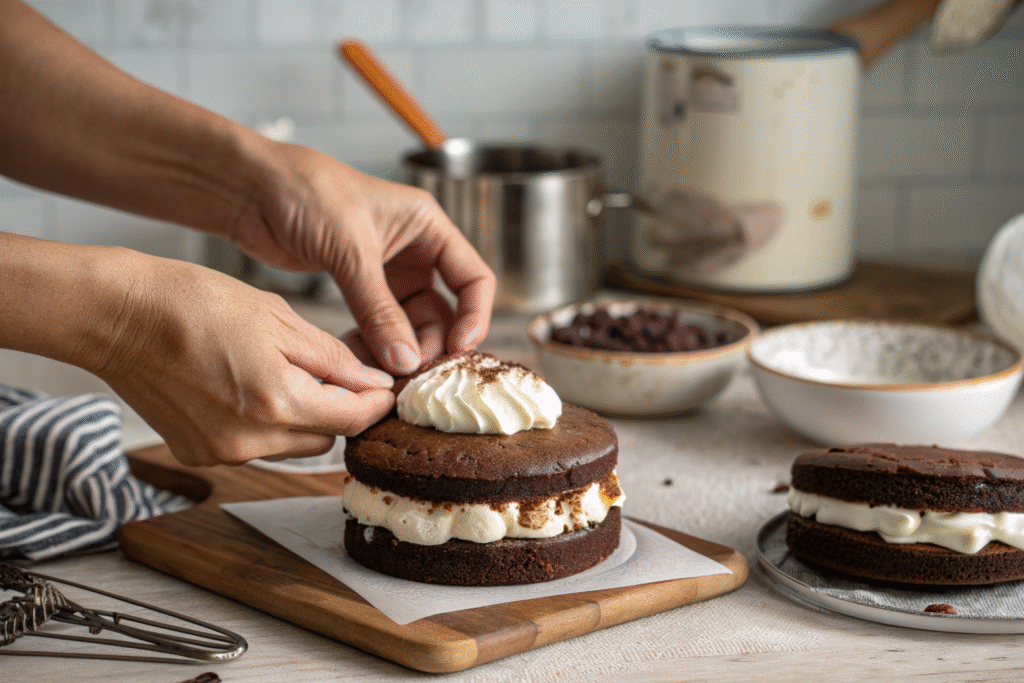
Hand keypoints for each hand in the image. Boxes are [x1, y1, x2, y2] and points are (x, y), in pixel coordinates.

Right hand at [95, 253, 395, 465]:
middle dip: (338, 410)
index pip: (354, 419)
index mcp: (277, 403)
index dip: (376, 401)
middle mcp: (250, 441)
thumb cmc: (194, 304)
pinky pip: (254, 448)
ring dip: (301, 419)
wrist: (119, 316)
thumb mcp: (280, 319)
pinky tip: (245, 388)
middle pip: (326, 439)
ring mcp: (220, 453)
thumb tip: (373, 384)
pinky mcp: (198, 454)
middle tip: (332, 372)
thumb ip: (334, 359)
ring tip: (282, 373)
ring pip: (291, 446)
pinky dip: (263, 425)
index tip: (384, 385)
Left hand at [230, 140, 495, 374]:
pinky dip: (374, 347)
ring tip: (385, 377)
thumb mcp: (351, 252)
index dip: (475, 316)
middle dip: (431, 343)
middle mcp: (415, 250)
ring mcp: (387, 272)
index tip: (460, 351)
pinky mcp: (359, 289)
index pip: (474, 278)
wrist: (252, 189)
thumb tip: (406, 361)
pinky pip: (379, 327)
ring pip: (411, 324)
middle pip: (443, 310)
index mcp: (427, 226)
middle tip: (412, 375)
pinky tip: (360, 365)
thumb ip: (379, 310)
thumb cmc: (305, 193)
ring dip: (401, 351)